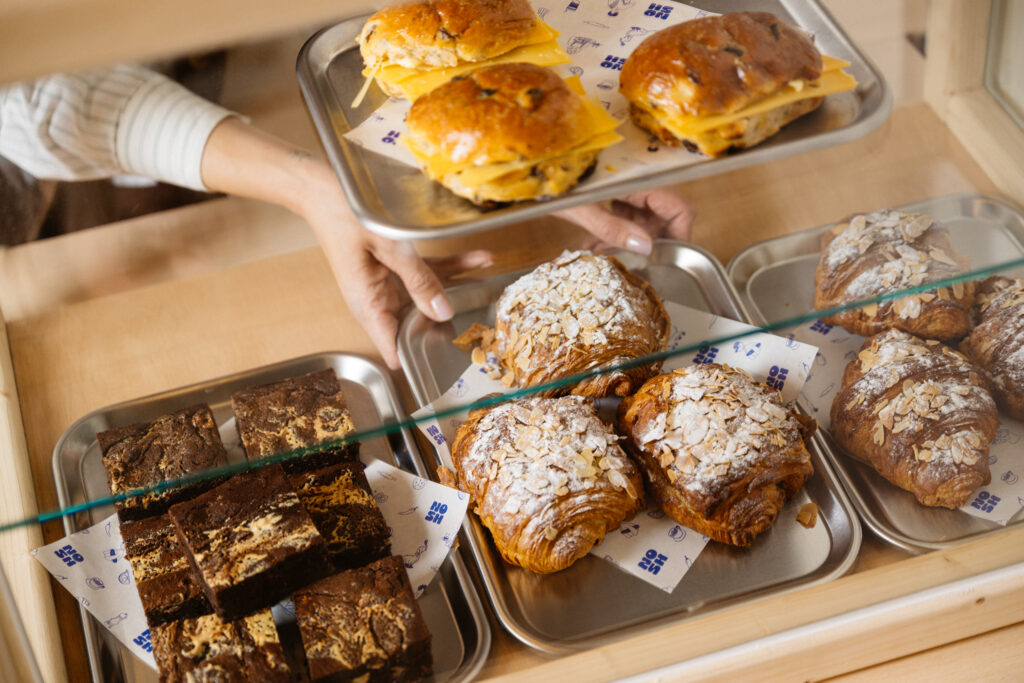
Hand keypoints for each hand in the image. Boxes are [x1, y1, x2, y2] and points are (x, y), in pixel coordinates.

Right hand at [299, 170, 489, 368]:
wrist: (321, 185)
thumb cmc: (344, 214)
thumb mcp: (387, 248)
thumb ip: (418, 279)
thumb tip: (443, 312)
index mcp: (369, 305)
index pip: (395, 350)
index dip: (419, 358)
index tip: (450, 359)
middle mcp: (379, 299)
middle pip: (419, 324)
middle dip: (450, 323)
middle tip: (484, 320)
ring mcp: (389, 282)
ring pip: (430, 295)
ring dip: (459, 288)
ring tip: (491, 285)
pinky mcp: (396, 264)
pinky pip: (429, 270)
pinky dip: (453, 265)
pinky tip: (479, 258)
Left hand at [556, 188, 695, 254]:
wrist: (531, 169)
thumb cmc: (550, 183)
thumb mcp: (580, 209)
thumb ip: (612, 227)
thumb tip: (646, 247)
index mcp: (636, 181)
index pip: (679, 207)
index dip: (680, 233)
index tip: (667, 257)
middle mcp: (636, 181)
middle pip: (663, 215)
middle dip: (648, 241)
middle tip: (628, 259)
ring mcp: (624, 185)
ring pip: (643, 216)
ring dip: (629, 238)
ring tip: (603, 252)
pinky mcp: (613, 189)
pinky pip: (626, 212)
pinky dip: (616, 229)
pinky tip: (596, 243)